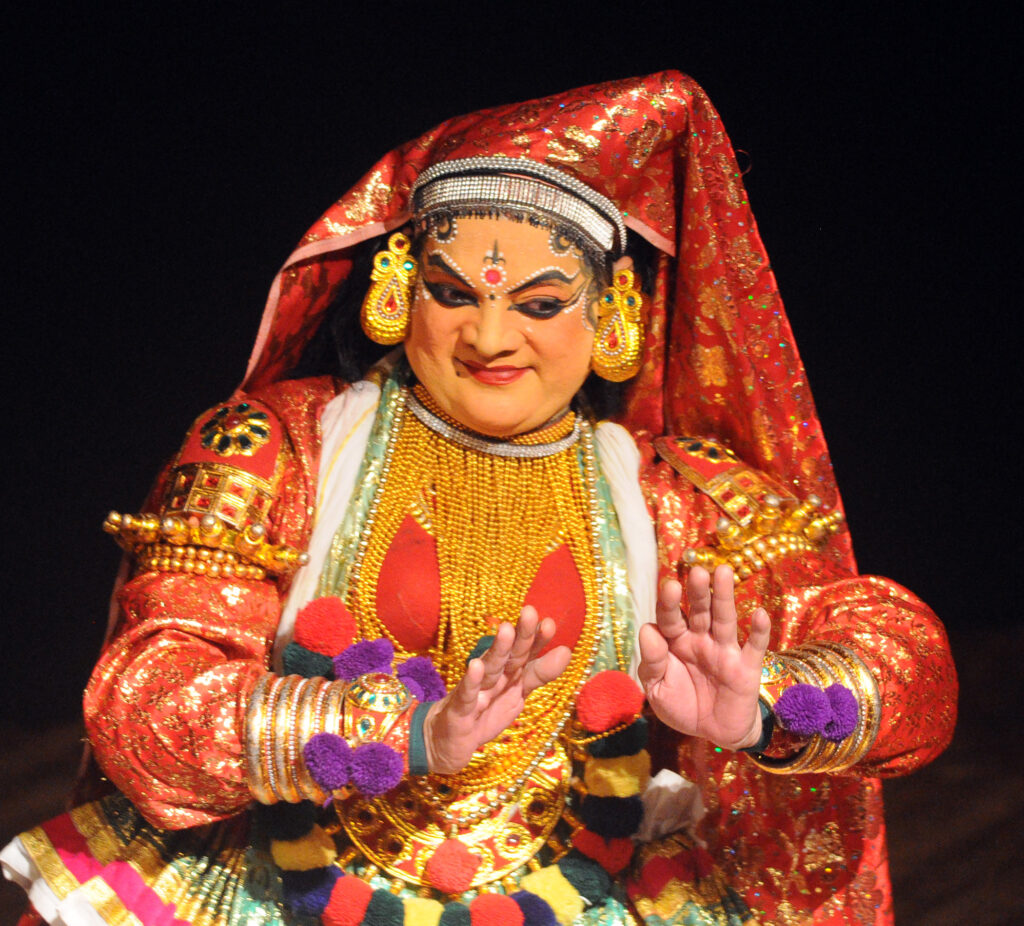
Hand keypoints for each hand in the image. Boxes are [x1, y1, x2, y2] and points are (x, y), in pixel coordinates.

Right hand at [424, 607, 570, 773]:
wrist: (447, 741)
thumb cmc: (485, 711)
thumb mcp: (517, 693)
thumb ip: (539, 673)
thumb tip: (566, 651)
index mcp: (509, 672)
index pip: (526, 653)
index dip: (538, 640)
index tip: (549, 624)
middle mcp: (493, 676)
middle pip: (510, 656)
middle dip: (521, 636)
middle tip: (530, 612)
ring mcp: (476, 691)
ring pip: (490, 669)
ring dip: (498, 650)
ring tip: (506, 629)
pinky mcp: (460, 710)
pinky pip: (467, 694)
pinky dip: (472, 681)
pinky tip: (476, 666)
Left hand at [637, 565, 769, 749]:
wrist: (713, 734)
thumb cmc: (682, 705)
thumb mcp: (658, 690)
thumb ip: (651, 662)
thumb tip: (647, 630)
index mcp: (675, 641)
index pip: (670, 617)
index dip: (669, 603)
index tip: (669, 585)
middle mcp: (700, 639)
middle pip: (699, 610)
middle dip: (698, 592)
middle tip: (697, 572)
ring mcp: (725, 651)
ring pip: (725, 619)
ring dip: (724, 597)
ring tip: (723, 572)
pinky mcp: (747, 667)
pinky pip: (754, 647)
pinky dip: (759, 631)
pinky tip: (760, 614)